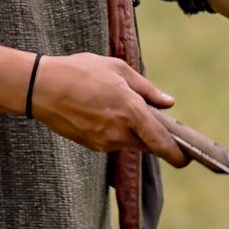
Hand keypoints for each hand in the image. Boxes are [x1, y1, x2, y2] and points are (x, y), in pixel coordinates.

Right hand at [28, 53, 188, 165]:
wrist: (40, 88)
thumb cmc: (80, 72)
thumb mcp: (117, 69)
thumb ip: (146, 89)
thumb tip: (168, 103)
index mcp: (130, 110)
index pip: (160, 141)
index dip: (177, 154)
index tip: (187, 159)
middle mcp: (119, 131)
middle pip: (148, 144)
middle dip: (155, 137)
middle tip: (156, 120)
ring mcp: (103, 142)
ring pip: (130, 142)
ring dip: (134, 130)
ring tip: (120, 105)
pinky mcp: (91, 145)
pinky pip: (113, 141)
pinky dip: (117, 131)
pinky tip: (104, 111)